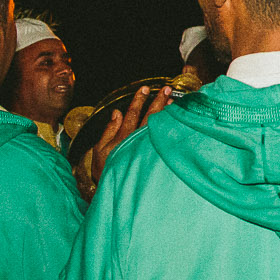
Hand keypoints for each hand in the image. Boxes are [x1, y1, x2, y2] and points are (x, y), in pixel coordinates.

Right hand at [76, 84, 168, 198]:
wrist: (117, 191)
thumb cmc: (106, 170)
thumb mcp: (101, 150)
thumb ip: (109, 130)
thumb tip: (117, 112)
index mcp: (123, 138)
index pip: (132, 115)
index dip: (138, 101)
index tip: (145, 88)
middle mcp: (137, 142)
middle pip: (149, 118)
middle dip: (157, 102)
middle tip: (166, 89)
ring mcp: (148, 150)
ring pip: (159, 127)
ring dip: (166, 113)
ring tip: (174, 101)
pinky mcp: (155, 158)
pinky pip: (165, 140)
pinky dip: (171, 129)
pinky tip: (178, 122)